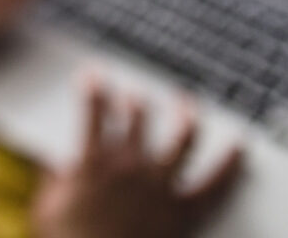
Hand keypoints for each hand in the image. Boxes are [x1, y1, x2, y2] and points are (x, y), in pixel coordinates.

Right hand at [31, 78, 243, 237]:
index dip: (93, 88)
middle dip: (136, 101)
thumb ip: (54, 177)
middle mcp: (131, 167)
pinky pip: (215, 185)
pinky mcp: (185, 213)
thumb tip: (54, 160)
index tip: (93, 74)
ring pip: (182, 138)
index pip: (94, 111)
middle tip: (136, 95)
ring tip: (187, 103)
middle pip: (139, 118)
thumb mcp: (48, 206)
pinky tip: (239, 147)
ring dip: (186, 115)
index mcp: (94, 162)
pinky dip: (230, 164)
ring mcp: (162, 188)